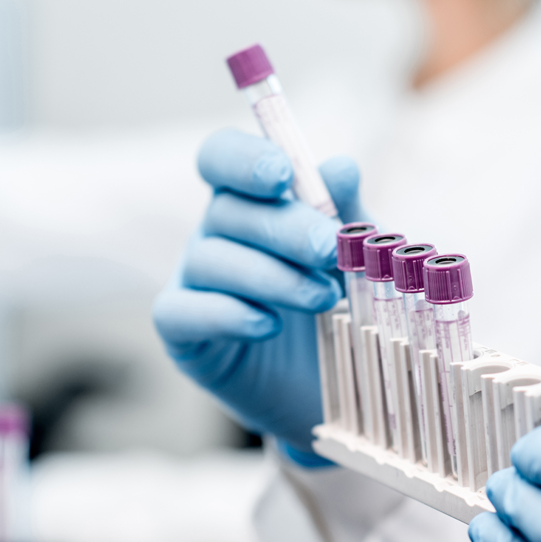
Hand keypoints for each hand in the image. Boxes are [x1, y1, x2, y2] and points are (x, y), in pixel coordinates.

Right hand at [153, 129, 366, 455]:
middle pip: (227, 209)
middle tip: (327, 250)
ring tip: (324, 299)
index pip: (222, 156)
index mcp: (252, 200)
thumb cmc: (345, 305)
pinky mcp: (183, 333)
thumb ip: (348, 213)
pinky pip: (182, 312)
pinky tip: (268, 325)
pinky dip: (226, 314)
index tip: (282, 175)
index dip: (244, 159)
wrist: (339, 385)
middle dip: (282, 227)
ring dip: (270, 276)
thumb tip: (340, 166)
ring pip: (209, 260)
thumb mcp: (357, 256)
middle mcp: (215, 233)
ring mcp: (193, 281)